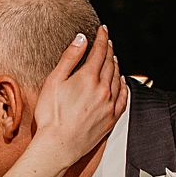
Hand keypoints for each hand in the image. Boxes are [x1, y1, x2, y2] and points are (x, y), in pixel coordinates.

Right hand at [30, 25, 127, 167]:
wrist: (58, 146)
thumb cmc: (51, 117)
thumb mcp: (54, 81)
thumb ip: (70, 58)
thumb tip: (81, 39)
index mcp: (88, 78)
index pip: (99, 51)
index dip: (101, 38)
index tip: (102, 30)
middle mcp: (103, 90)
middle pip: (110, 63)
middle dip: (109, 50)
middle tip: (107, 42)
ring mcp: (109, 105)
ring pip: (118, 79)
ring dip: (116, 66)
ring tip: (113, 59)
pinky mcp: (111, 119)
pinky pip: (123, 98)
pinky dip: (124, 87)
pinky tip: (123, 83)